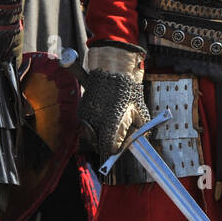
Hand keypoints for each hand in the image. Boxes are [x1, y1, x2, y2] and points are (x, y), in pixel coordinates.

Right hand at [78, 45, 148, 162]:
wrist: (112, 69)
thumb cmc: (128, 90)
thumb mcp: (140, 110)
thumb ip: (140, 129)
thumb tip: (139, 142)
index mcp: (110, 123)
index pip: (108, 148)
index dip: (114, 151)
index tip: (119, 151)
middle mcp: (96, 121)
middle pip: (98, 144)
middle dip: (107, 144)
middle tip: (116, 139)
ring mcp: (86, 116)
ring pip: (91, 135)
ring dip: (99, 135)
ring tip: (110, 125)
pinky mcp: (81, 110)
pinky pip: (86, 125)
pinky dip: (94, 125)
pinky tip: (103, 115)